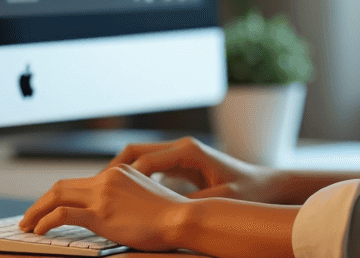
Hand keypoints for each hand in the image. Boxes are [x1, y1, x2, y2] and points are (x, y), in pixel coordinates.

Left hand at [19, 164, 188, 251]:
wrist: (181, 217)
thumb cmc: (170, 214)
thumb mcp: (145, 197)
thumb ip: (126, 197)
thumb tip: (113, 211)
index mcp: (117, 172)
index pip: (78, 182)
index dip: (58, 195)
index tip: (47, 208)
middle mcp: (106, 178)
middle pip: (61, 186)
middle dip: (40, 202)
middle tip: (28, 217)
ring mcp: (102, 195)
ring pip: (56, 196)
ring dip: (36, 211)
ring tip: (27, 225)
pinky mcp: (100, 213)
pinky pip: (62, 214)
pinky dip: (44, 220)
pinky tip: (38, 230)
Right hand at [107, 135, 289, 203]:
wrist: (265, 184)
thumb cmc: (248, 190)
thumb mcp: (224, 197)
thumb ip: (197, 203)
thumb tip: (171, 212)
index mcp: (188, 150)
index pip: (145, 158)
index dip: (123, 175)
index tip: (106, 191)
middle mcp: (181, 148)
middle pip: (136, 151)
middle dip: (113, 168)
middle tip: (94, 189)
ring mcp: (180, 154)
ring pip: (139, 158)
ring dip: (121, 172)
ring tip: (103, 193)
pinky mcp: (180, 165)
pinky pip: (149, 167)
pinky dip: (133, 178)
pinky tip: (123, 197)